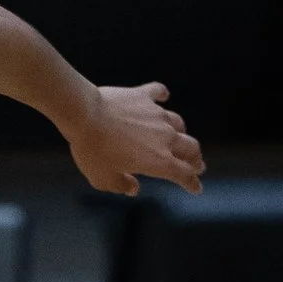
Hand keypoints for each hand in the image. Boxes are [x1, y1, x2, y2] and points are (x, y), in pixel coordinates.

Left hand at [67, 83, 204, 196]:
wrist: (85, 115)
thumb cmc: (93, 151)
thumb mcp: (104, 179)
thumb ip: (122, 186)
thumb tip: (133, 188)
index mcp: (159, 162)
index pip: (184, 175)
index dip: (192, 183)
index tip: (196, 188)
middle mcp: (165, 137)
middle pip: (191, 148)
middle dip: (196, 158)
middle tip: (197, 164)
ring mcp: (156, 114)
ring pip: (179, 123)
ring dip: (182, 132)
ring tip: (180, 136)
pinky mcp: (143, 96)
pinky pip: (158, 93)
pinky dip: (161, 95)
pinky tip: (163, 95)